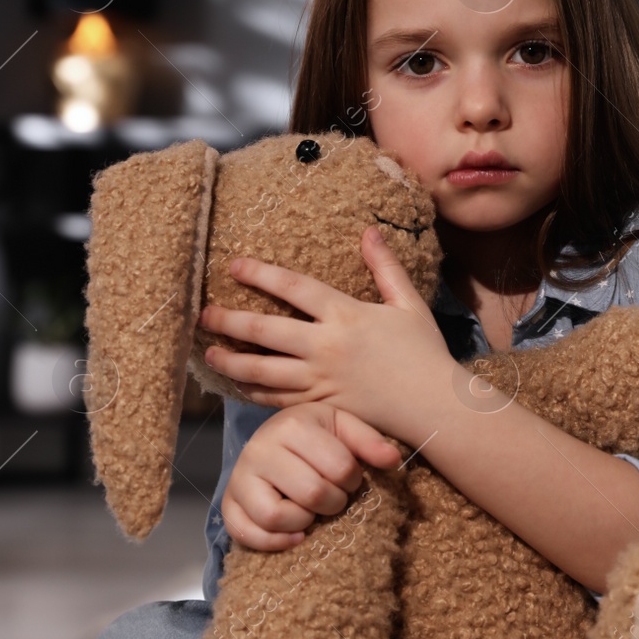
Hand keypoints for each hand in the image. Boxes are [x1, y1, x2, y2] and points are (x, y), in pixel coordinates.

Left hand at [200, 225, 449, 435]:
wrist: (433, 405)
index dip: (261, 274)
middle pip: (266, 331)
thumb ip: (385, 267)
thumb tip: (368, 232)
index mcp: (346, 316)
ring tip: (208, 352)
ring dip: (231, 360)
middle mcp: (326, 347)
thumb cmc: (424, 352)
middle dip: (230, 321)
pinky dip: (253, 392)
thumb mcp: (408, 304)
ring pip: (263, 370)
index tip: (234, 265)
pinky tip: (237, 384)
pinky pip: (278, 400)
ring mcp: (320, 381)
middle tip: (205, 314)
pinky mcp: (320, 406)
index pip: (294, 288)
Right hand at [222, 402, 402, 550]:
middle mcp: (260, 449)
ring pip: (277, 517)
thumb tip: (393, 461)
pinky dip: (276, 542)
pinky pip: (248, 535)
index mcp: (292, 425)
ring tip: (313, 511)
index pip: (339, 468)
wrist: (273, 440)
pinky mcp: (228, 505)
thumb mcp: (343, 427)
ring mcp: (239, 478)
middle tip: (334, 496)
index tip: (350, 477)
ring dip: (305, 521)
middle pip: (312, 494)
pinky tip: (297, 534)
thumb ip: (369, 442)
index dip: (353, 480)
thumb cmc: (315, 435)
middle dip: (334, 502)